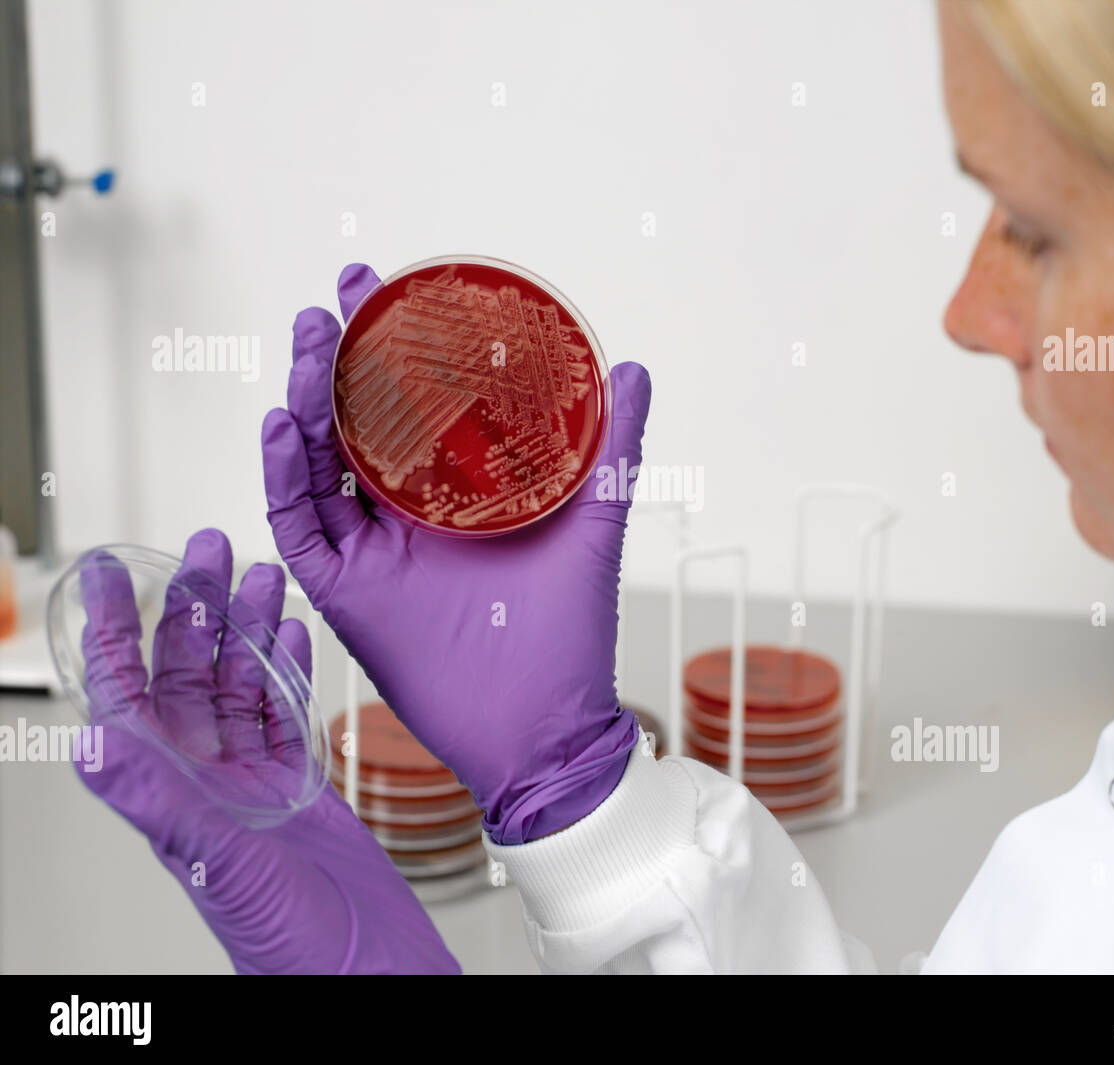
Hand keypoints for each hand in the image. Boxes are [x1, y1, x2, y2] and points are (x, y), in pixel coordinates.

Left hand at [75, 528, 459, 973]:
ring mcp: (253, 786)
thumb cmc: (289, 946)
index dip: (115, 632)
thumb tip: (90, 741)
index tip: (110, 574)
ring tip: (262, 575)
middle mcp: (207, 782)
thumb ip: (158, 801)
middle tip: (208, 548)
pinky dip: (289, 672)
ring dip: (250, 629)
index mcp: (174, 793)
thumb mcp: (217, 865)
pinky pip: (286, 717)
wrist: (365, 975)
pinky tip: (294, 638)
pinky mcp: (300, 792)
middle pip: (189, 675)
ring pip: (242, 688)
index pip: (127, 695)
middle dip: (197, 608)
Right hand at [261, 264, 650, 843]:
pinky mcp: (345, 593)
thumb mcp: (592, 524)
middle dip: (339, 357)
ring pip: (319, 462)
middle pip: (354, 422)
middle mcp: (403, 516)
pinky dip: (284, 477)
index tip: (384, 285)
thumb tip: (633, 367)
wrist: (546, 726)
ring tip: (310, 340)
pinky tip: (285, 424)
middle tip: (338, 298)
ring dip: (306, 399)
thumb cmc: (570, 633)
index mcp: (452, 494)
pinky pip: (299, 527)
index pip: (408, 405)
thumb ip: (610, 449)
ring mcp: (370, 551)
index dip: (390, 346)